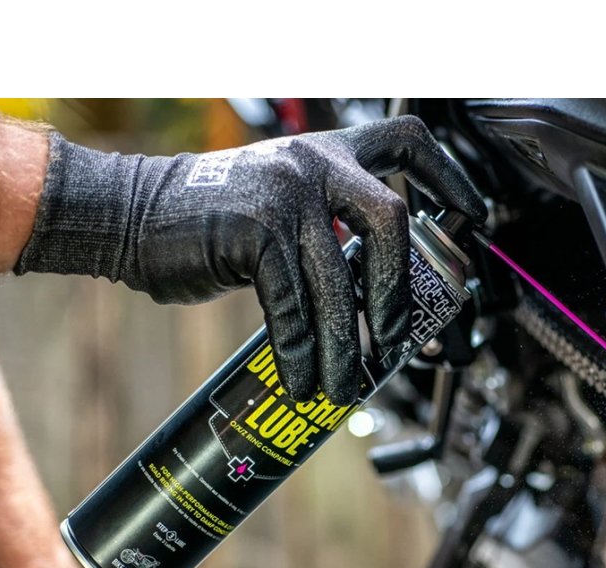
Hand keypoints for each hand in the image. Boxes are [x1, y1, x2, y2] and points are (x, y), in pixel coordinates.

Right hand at [15, 116, 486, 401]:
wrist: (131, 214)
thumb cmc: (214, 222)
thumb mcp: (283, 209)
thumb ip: (332, 236)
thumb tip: (380, 303)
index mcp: (330, 154)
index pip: (408, 143)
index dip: (450, 178)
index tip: (475, 216)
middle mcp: (315, 164)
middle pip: (392, 220)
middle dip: (398, 293)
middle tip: (395, 344)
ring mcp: (285, 194)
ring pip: (339, 281)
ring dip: (345, 345)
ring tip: (343, 386)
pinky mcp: (253, 230)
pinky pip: (292, 305)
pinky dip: (299, 352)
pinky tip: (299, 380)